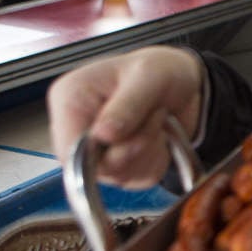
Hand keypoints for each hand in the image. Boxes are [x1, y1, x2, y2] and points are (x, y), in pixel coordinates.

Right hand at [48, 46, 205, 187]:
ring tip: (156, 120)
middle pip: (94, 169)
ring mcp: (96, 149)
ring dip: (148, 152)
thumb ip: (127, 105)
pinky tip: (158, 136)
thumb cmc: (161, 70)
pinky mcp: (117, 164)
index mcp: (70, 98)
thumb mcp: (150, 77)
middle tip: (155, 117)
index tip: (129, 136)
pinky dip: (155, 161)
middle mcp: (77, 127)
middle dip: (133, 148)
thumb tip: (102, 135)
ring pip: (119, 176)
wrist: (184, 83)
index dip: (98, 156)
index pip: (66, 149)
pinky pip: (137, 179)